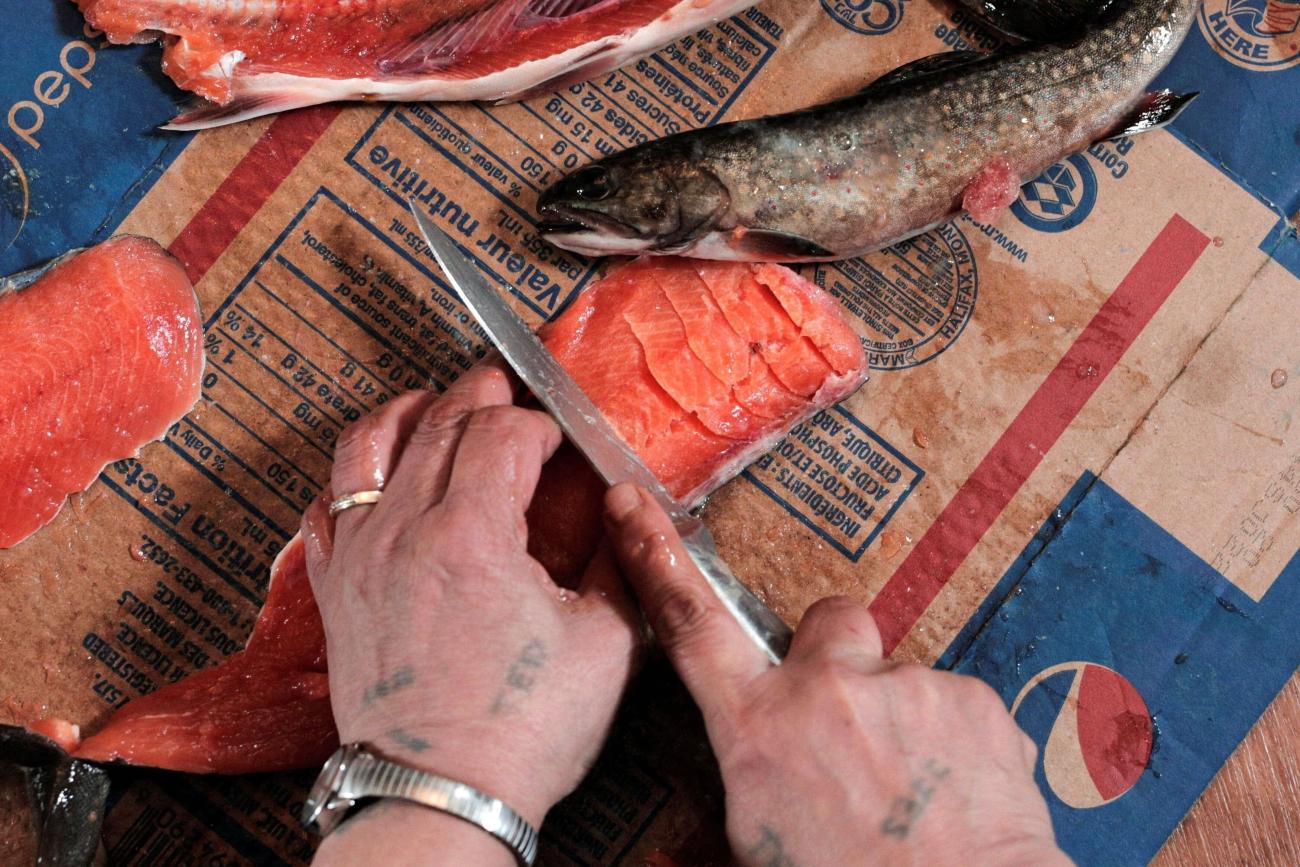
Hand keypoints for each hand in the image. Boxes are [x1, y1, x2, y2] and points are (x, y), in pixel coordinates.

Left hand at [302, 361, 639, 857]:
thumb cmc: (522, 731)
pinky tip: (375, 471)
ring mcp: (361, 556)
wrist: (439, 794)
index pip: (503, 431)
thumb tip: (631, 514)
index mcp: (475, 534)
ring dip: (405, 411)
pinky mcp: (335, 588)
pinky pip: (328, 503)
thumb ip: (622, 565)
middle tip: (504, 384)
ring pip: (367, 447)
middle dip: (478, 392)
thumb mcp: (606, 645)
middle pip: (438, 421)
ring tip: (431, 401)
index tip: (557, 438)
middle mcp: (406, 531)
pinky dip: (352, 472)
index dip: (538, 420)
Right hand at [603, 484, 1069, 866]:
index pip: (693, 625)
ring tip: (910, 791)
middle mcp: (827, 691)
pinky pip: (953, 706)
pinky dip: (952, 743)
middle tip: (852, 725)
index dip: (656, 559)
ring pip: (897, 680)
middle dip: (838, 658)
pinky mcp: (971, 700)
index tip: (632, 505)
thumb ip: (749, 776)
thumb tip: (750, 767)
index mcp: (759, 730)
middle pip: (828, 622)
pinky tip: (950, 794)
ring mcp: (905, 689)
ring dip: (901, 719)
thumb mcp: (756, 842)